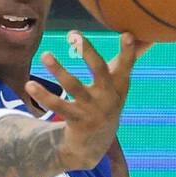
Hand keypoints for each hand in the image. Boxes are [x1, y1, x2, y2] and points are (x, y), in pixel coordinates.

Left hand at [30, 31, 149, 169]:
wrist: (95, 143)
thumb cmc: (106, 102)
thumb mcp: (119, 85)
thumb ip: (127, 60)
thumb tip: (146, 35)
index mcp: (120, 86)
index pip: (126, 66)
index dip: (128, 51)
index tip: (126, 34)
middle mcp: (108, 97)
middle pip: (99, 70)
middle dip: (87, 51)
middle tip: (73, 33)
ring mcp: (92, 109)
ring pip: (73, 86)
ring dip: (58, 69)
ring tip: (45, 55)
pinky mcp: (76, 120)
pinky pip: (57, 105)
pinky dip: (43, 95)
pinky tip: (29, 84)